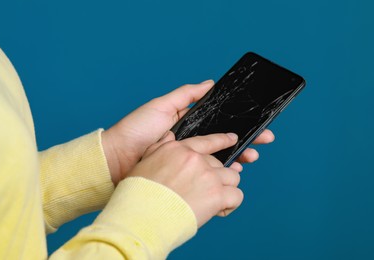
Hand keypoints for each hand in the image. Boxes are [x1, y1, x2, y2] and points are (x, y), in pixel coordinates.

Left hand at [101, 80, 274, 184]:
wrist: (118, 159)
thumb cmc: (137, 130)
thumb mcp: (161, 106)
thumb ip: (185, 95)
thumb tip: (210, 82)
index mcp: (188, 124)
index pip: (219, 123)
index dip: (238, 123)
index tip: (256, 123)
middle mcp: (191, 141)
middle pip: (225, 140)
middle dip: (247, 139)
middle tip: (265, 139)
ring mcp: (188, 159)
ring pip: (220, 157)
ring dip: (240, 156)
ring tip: (253, 155)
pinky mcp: (184, 175)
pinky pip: (208, 173)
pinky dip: (223, 172)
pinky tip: (236, 169)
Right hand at [128, 131, 243, 227]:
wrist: (141, 216)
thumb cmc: (139, 194)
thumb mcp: (145, 161)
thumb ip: (160, 148)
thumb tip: (169, 137)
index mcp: (179, 150)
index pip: (207, 142)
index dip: (222, 140)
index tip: (232, 139)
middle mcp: (195, 159)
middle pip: (220, 164)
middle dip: (216, 178)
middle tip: (205, 193)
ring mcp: (208, 176)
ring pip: (233, 177)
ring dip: (226, 189)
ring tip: (213, 202)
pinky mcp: (216, 194)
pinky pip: (237, 195)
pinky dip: (230, 204)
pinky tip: (218, 210)